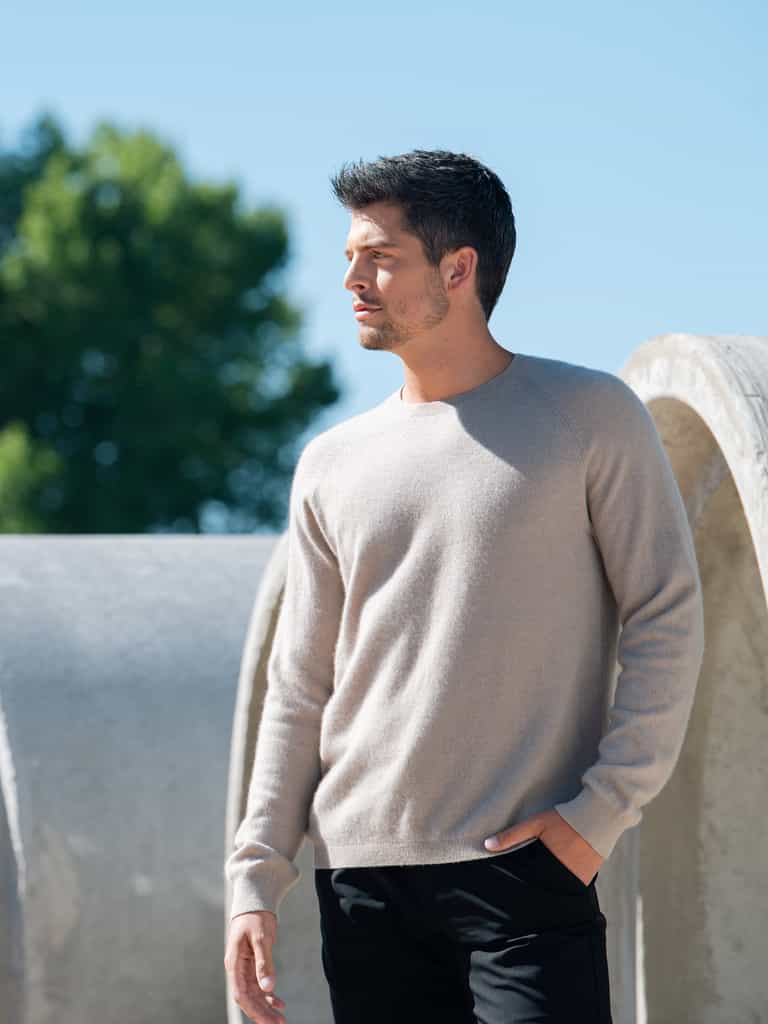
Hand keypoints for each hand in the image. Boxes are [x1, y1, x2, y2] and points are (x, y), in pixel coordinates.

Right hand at [224, 910, 286, 1023]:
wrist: (254, 901)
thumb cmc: (256, 917)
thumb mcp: (261, 938)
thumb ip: (264, 963)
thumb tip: (268, 987)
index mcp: (235, 963)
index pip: (241, 994)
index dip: (254, 1010)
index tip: (269, 1021)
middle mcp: (237, 969)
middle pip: (248, 998)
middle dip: (262, 1013)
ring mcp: (244, 968)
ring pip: (254, 994)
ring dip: (266, 1007)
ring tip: (281, 1019)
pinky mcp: (252, 965)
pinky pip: (258, 985)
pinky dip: (268, 995)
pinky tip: (279, 1003)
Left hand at [483, 808, 603, 885]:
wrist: (598, 817)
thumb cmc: (564, 819)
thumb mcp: (535, 823)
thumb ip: (512, 835)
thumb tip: (487, 845)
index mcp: (546, 864)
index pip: (528, 882)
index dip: (519, 885)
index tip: (510, 889)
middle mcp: (562, 876)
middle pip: (543, 888)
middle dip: (533, 888)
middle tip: (525, 889)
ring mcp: (577, 880)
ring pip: (557, 890)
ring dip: (549, 887)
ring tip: (542, 884)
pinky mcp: (588, 879)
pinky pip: (572, 886)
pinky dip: (564, 884)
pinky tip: (558, 878)